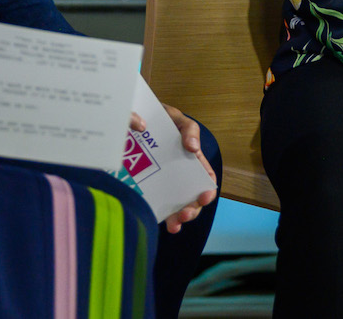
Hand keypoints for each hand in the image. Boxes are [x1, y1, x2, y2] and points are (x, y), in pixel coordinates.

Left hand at [131, 102, 218, 233]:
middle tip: (185, 214)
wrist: (134, 118)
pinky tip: (161, 222)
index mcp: (191, 159)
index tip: (205, 196)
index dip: (208, 189)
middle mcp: (180, 173)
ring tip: (175, 224)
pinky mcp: (148, 185)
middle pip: (192, 196)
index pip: (205, 177)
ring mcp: (164, 181)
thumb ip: (187, 129)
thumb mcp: (176, 118)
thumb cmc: (160, 118)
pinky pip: (157, 203)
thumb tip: (192, 147)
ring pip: (177, 204)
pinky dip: (161, 215)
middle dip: (193, 209)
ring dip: (179, 217)